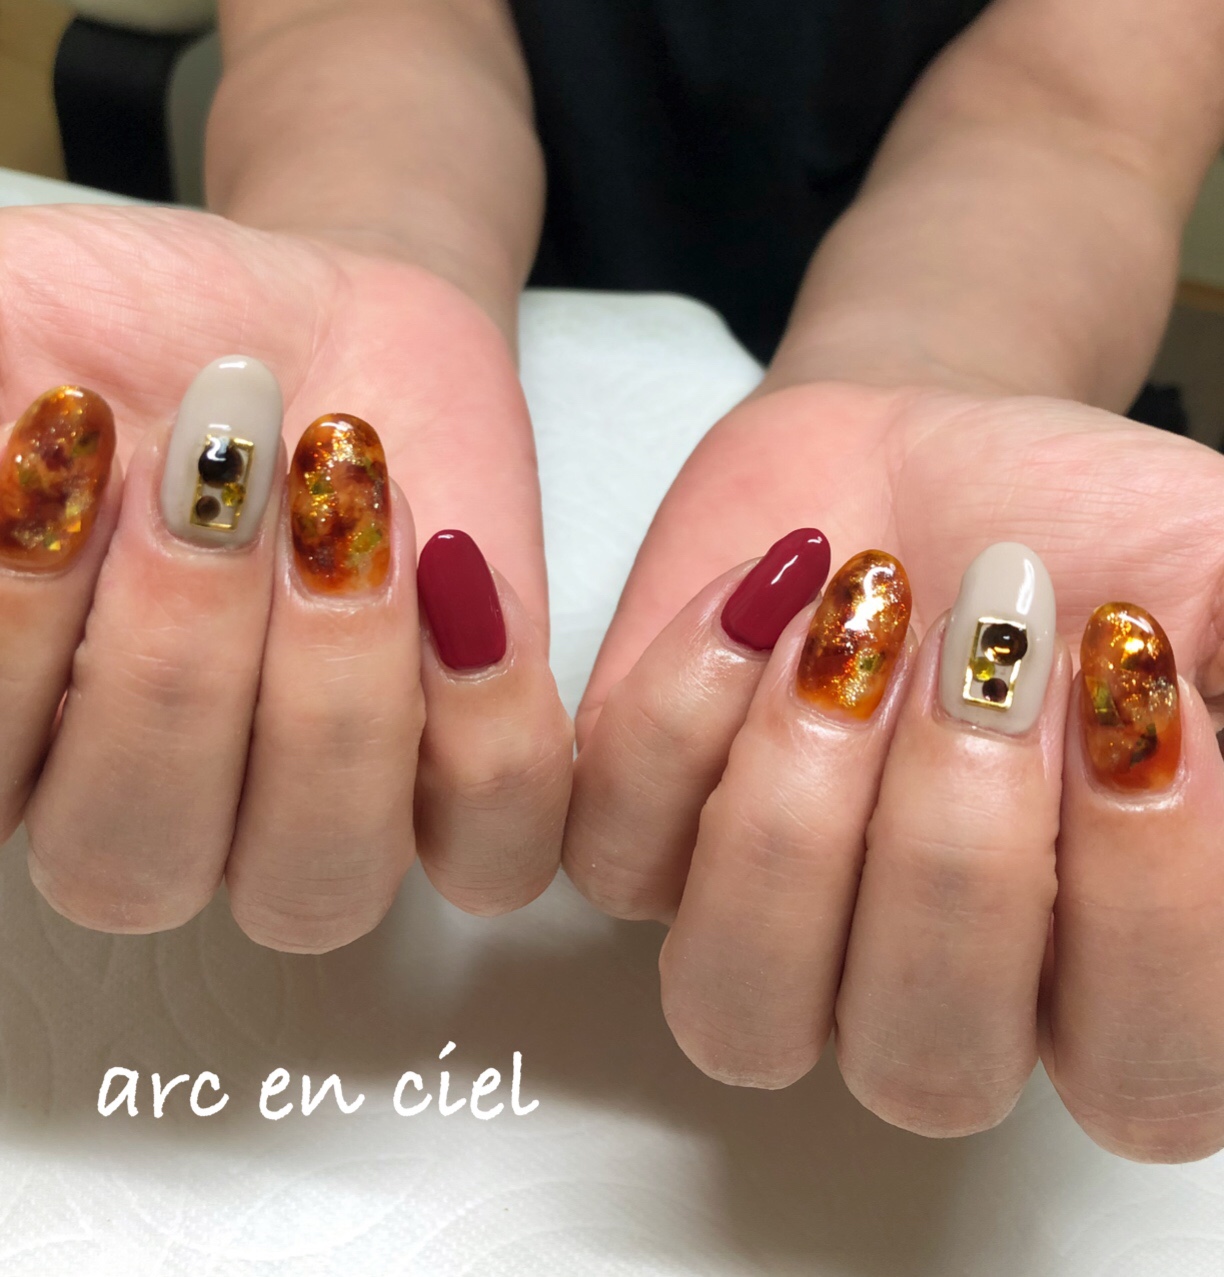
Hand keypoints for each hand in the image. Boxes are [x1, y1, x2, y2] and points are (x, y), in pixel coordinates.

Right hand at [0, 203, 570, 948]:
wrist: (295, 332)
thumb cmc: (123, 344)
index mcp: (16, 745)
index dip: (19, 632)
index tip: (70, 431)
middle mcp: (160, 809)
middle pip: (135, 863)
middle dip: (172, 660)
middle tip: (215, 475)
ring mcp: (320, 810)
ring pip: (317, 881)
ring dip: (333, 693)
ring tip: (345, 504)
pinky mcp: (462, 774)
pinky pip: (489, 845)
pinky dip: (486, 719)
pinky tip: (459, 572)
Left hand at [565, 377, 1223, 1161]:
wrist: (926, 450)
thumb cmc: (1078, 531)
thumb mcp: (1217, 577)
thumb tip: (1221, 732)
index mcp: (1092, 977)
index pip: (1140, 1079)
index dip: (1148, 908)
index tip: (1146, 700)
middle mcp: (920, 987)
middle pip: (924, 1065)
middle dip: (959, 848)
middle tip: (990, 655)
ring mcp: (768, 926)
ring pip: (736, 1007)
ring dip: (798, 815)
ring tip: (857, 638)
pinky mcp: (644, 837)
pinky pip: (618, 857)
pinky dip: (683, 718)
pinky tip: (762, 601)